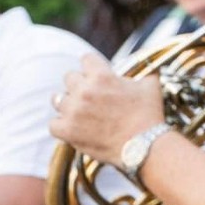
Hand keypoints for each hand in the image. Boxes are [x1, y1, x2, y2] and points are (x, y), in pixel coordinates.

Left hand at [49, 53, 164, 164]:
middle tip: (90, 94)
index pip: (86, 59)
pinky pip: (53, 124)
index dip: (93, 65)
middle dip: (79, 84)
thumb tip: (150, 65)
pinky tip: (73, 127)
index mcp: (102, 76)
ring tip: (79, 111)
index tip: (96, 72)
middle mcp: (84, 90)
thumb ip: (146, 71)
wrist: (144, 145)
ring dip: (68, 104)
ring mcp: (73, 111)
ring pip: (58, 99)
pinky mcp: (68, 131)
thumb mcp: (151, 86)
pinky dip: (62, 126)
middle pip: (69, 77)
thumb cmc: (148, 115)